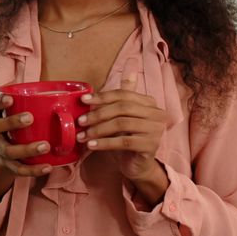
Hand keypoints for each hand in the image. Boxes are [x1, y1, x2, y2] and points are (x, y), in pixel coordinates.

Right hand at [0, 92, 52, 202]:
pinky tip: (48, 166)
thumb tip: (63, 97)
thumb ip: (30, 105)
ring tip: (45, 146)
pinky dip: (33, 169)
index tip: (10, 99)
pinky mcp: (7, 165)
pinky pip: (18, 169)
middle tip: (30, 118)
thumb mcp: (14, 113)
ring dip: (27, 149)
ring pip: (8, 150)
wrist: (2, 155)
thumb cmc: (15, 126)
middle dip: (12, 122)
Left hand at [77, 74, 168, 198]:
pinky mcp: (151, 146)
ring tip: (83, 135)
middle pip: (122, 108)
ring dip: (98, 130)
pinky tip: (91, 146)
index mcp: (150, 103)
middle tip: (80, 121)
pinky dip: (104, 143)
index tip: (83, 101)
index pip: (123, 94)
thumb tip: (129, 70)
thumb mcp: (123, 116)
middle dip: (98, 114)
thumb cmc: (127, 137)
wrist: (137, 165)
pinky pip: (123, 141)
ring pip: (122, 124)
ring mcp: (156, 130)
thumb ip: (124, 96)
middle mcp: (157, 114)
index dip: (102, 96)